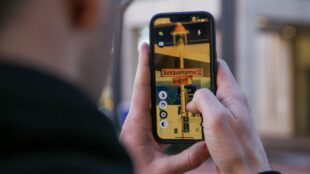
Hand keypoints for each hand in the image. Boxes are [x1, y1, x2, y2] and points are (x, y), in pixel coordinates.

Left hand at [120, 42, 208, 173]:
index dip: (144, 65)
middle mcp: (137, 119)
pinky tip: (178, 105)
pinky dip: (167, 106)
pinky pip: (157, 113)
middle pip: (147, 89)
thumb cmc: (133, 173)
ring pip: (153, 100)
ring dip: (163, 89)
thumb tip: (207, 146)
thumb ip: (186, 159)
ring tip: (177, 76)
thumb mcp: (162, 170)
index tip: (146, 46)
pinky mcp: (144, 131)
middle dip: (156, 71)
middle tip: (168, 56)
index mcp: (136, 123)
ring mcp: (140, 124)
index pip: (141, 88)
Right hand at [186, 59, 270, 172]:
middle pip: (208, 83)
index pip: (218, 67)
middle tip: (177, 84)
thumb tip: (193, 99)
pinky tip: (185, 120)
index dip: (203, 60)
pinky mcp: (219, 128)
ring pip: (204, 100)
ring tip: (178, 102)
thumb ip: (204, 99)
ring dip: (192, 101)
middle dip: (192, 83)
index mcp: (232, 95)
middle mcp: (229, 103)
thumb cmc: (236, 149)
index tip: (187, 60)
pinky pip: (204, 115)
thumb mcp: (217, 118)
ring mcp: (224, 115)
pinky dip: (194, 115)